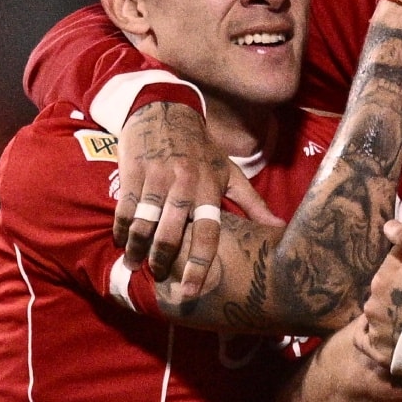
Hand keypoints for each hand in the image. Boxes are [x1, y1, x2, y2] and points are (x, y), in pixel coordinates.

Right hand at [114, 101, 280, 287]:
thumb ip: (252, 203)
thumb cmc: (201, 149)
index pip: (208, 232)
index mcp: (210, 187)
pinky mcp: (133, 173)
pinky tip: (121, 241)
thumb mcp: (229, 173)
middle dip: (163, 262)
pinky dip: (121, 230)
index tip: (190, 291)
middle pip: (171, 234)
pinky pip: (124, 209)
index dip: (199, 264)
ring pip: (144, 225)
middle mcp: (184, 184)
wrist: (166, 110)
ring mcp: (157, 178)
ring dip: (137, 250)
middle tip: (158, 278)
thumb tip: (279, 228)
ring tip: (135, 265)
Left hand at [361, 220, 401, 369]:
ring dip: (391, 309)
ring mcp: (376, 330)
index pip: (396, 259)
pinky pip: (366, 340)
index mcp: (383, 278)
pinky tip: (387, 332)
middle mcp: (372, 303)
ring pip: (379, 311)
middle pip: (387, 286)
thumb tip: (387, 226)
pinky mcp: (380, 353)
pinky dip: (372, 335)